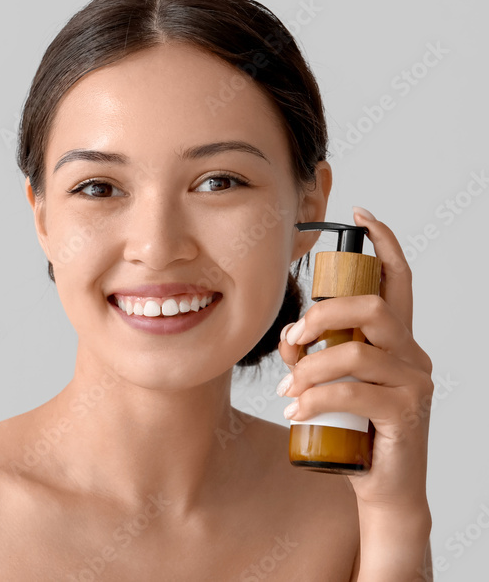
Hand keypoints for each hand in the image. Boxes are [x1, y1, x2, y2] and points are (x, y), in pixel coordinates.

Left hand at [276, 206, 433, 512]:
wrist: (381, 487)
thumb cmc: (351, 429)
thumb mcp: (328, 382)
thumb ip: (311, 353)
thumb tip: (287, 337)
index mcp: (396, 340)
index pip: (398, 282)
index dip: (384, 244)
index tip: (361, 214)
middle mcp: (412, 354)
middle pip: (373, 308)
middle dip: (323, 315)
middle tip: (291, 338)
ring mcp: (414, 383)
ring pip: (356, 353)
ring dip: (310, 367)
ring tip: (288, 388)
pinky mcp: (406, 414)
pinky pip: (352, 394)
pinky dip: (315, 400)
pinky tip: (297, 412)